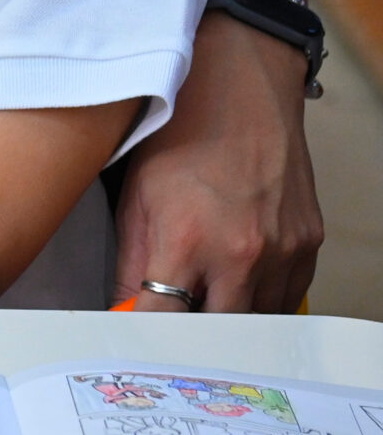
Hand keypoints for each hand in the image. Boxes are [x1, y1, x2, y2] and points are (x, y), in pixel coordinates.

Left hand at [114, 16, 321, 311]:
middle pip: (217, 333)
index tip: (135, 344)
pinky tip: (237, 286)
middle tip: (171, 334)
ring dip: (228, 322)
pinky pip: (287, 296)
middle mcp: (241, 252)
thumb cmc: (178, 137)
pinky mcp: (307, 244)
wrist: (239, 90)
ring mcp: (282, 250)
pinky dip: (261, 300)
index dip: (147, 339)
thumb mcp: (134, 197)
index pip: (165, 323)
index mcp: (187, 240)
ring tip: (202, 308)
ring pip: (257, 322)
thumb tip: (127, 311)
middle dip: (190, 338)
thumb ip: (133, 262)